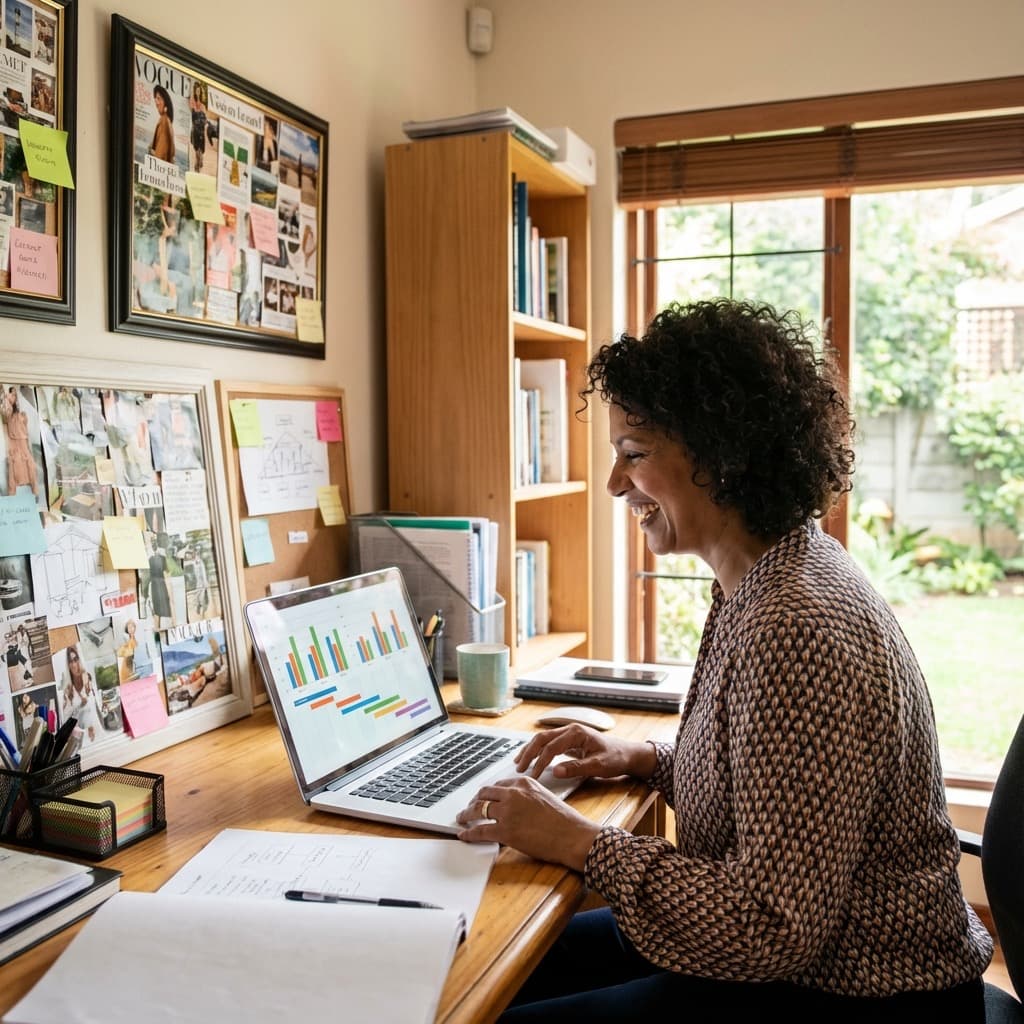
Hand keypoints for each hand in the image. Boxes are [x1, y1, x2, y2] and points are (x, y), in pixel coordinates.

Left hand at [456, 775, 600, 869]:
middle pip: (484, 794)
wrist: (572, 835)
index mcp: (524, 783)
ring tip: (462, 819)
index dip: (487, 794)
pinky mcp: (505, 831)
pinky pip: (480, 831)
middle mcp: (514, 794)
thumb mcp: (544, 797)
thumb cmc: (564, 820)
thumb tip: (514, 806)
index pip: (498, 785)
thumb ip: (527, 797)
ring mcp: (508, 812)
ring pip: (478, 810)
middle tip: (469, 808)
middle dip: (474, 802)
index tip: (482, 799)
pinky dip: (469, 833)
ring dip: (466, 815)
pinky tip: (464, 835)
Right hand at [513, 724, 656, 782]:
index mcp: (577, 733)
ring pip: (543, 739)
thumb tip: (554, 772)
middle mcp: (570, 729)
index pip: (551, 747)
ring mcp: (569, 734)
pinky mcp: (569, 741)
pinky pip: (549, 743)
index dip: (540, 762)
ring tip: (519, 762)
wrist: (628, 754)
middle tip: (519, 768)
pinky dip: (538, 750)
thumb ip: (576, 768)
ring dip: (530, 750)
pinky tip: (531, 758)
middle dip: (529, 753)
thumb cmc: (616, 758)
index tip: (533, 776)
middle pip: (542, 738)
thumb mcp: (598, 766)